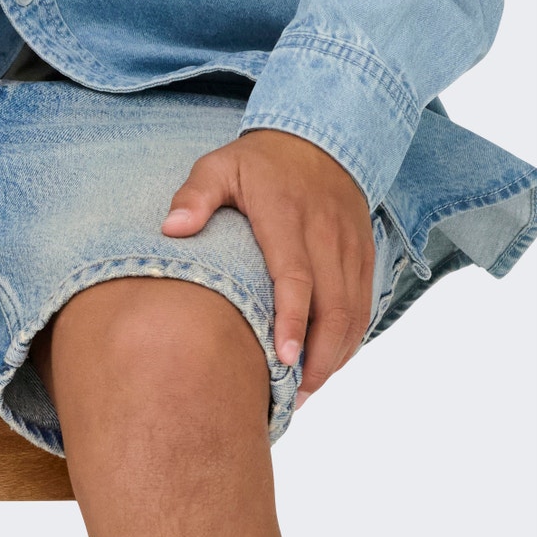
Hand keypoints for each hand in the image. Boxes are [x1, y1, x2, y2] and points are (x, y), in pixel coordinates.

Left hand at [159, 127, 373, 408]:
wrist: (320, 140)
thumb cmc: (259, 162)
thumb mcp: (219, 166)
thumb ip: (195, 197)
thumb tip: (171, 230)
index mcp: (285, 214)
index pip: (295, 275)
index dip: (292, 321)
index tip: (282, 361)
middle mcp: (325, 234)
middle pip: (332, 306)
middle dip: (317, 358)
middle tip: (292, 395)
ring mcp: (350, 247)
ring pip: (353, 313)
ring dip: (334, 357)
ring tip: (306, 391)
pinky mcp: (365, 256)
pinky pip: (364, 306)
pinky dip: (349, 341)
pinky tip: (327, 364)